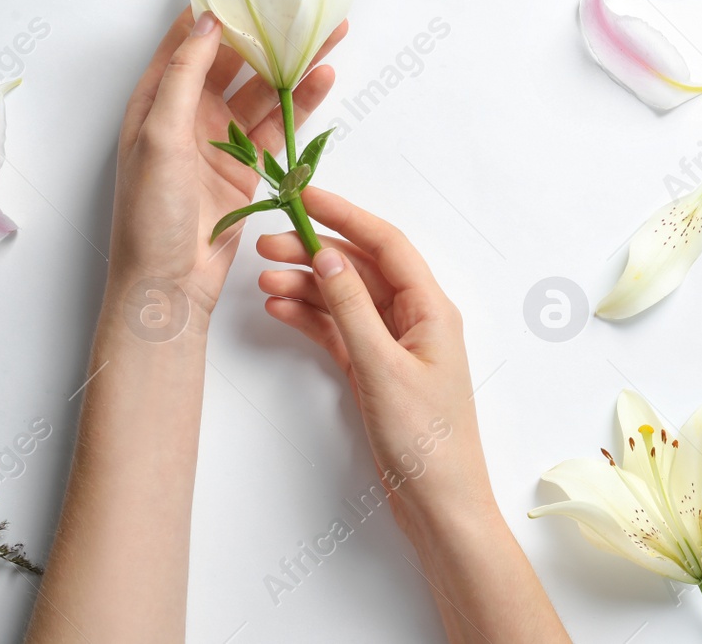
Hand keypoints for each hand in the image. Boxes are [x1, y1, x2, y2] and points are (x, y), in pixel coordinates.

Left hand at [109, 9, 344, 324]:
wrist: (168, 286)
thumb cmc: (148, 216)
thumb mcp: (160, 137)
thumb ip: (185, 76)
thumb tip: (207, 21)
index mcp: (155, 99)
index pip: (188, 36)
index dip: (219, 1)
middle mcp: (187, 113)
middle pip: (232, 56)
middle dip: (265, 24)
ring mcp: (220, 139)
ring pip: (261, 87)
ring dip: (291, 59)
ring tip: (326, 28)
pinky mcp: (248, 167)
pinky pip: (277, 124)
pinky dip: (300, 100)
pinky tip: (322, 75)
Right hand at [257, 189, 571, 643]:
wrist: (438, 505)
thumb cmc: (426, 442)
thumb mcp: (383, 369)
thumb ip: (353, 311)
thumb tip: (329, 258)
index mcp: (431, 309)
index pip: (386, 244)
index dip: (345, 215)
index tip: (303, 196)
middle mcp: (414, 318)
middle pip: (360, 268)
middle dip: (314, 251)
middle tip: (266, 245)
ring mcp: (392, 344)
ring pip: (344, 298)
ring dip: (306, 285)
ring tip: (263, 280)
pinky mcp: (374, 370)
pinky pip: (338, 330)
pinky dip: (310, 317)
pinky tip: (279, 308)